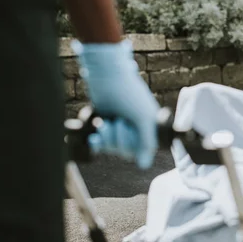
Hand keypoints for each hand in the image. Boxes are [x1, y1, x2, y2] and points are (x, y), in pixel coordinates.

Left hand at [71, 39, 158, 168]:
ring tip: (103, 123)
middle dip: (118, 140)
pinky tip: (93, 138)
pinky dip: (98, 142)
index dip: (134, 145)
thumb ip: (146, 142)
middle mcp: (135, 126)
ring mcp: (120, 125)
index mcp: (149, 125)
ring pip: (113, 147)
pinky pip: (102, 143)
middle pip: (127, 151)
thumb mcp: (142, 118)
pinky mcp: (105, 123)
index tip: (129, 130)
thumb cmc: (128, 93)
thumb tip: (143, 166)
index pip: (143, 149)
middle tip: (116, 122)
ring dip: (107, 138)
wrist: (106, 75)